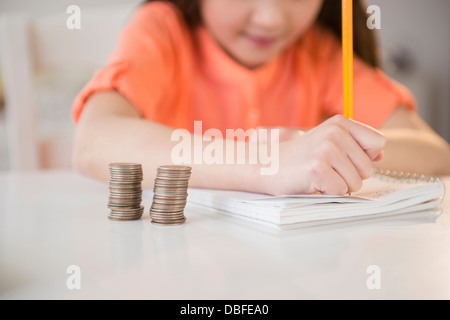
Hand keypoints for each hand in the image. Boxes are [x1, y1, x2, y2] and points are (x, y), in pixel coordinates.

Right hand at [262, 115, 385, 195]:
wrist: (266, 165)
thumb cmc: (300, 158)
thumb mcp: (329, 142)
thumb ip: (356, 146)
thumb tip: (380, 155)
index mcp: (340, 123)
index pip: (378, 143)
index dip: (363, 157)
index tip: (342, 158)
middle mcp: (335, 133)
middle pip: (368, 168)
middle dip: (350, 175)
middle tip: (326, 169)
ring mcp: (326, 150)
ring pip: (356, 182)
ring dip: (338, 185)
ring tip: (319, 176)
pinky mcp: (318, 168)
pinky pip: (340, 191)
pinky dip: (327, 192)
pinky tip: (312, 182)